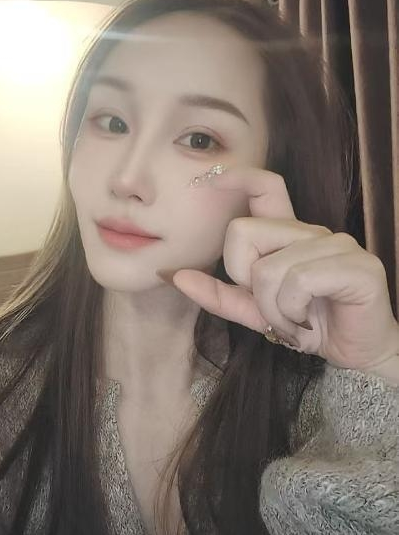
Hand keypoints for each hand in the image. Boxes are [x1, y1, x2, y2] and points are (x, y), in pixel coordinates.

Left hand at [166, 166, 398, 372]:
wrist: (357, 357)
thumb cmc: (309, 327)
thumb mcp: (256, 312)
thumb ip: (219, 294)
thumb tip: (176, 276)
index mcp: (290, 236)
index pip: (265, 187)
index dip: (237, 177)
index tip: (208, 180)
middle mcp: (313, 232)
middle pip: (244, 232)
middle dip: (245, 279)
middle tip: (271, 307)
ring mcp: (337, 245)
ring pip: (269, 268)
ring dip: (273, 309)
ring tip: (293, 322)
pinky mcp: (357, 266)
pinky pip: (298, 281)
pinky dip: (292, 312)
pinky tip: (306, 323)